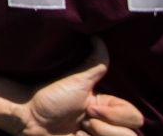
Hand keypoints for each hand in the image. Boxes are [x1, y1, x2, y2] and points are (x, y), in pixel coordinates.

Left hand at [14, 41, 142, 135]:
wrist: (28, 117)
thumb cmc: (49, 96)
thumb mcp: (76, 80)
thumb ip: (94, 62)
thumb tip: (97, 37)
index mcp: (107, 107)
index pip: (134, 117)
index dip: (115, 114)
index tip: (90, 107)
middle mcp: (106, 124)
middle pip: (131, 134)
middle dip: (105, 128)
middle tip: (83, 121)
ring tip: (78, 131)